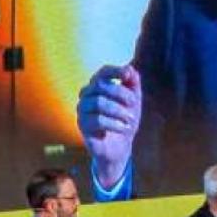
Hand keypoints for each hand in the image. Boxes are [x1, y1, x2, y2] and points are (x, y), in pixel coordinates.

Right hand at [77, 64, 142, 189]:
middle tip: (134, 103)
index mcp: (98, 86)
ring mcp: (82, 110)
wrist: (119, 147)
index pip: (103, 72)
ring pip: (98, 102)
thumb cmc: (124, 119)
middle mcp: (86, 95)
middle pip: (100, 85)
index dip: (115, 71)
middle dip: (121, 93)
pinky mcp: (82, 126)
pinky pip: (97, 120)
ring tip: (131, 118)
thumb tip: (130, 69)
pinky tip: (124, 128)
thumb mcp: (133, 101)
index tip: (128, 74)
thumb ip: (133, 84)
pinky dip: (114, 123)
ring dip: (119, 110)